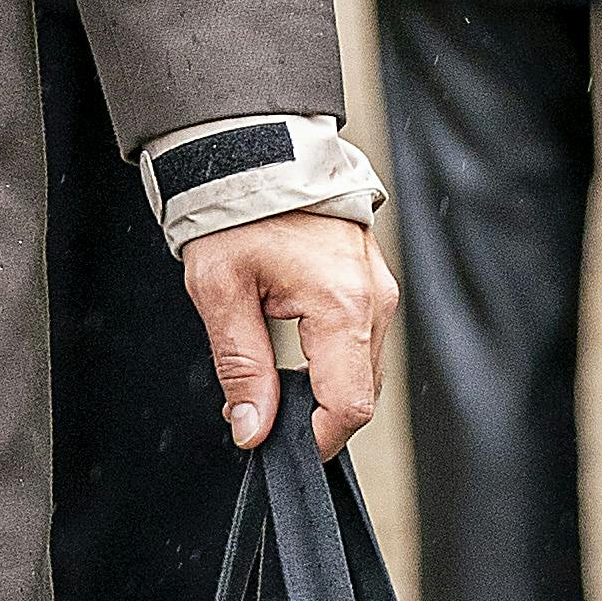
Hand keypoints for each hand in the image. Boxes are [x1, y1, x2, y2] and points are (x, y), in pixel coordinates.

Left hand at [181, 207, 396, 460]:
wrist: (255, 154)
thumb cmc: (237, 213)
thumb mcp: (221, 292)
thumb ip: (241, 366)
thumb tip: (252, 430)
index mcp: (342, 305)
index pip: (348, 405)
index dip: (316, 439)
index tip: (278, 446)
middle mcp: (375, 300)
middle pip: (360, 393)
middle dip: (315, 416)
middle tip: (260, 413)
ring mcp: (381, 289)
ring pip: (363, 370)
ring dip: (323, 388)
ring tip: (271, 380)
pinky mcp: (374, 283)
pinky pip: (362, 342)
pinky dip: (332, 360)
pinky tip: (294, 354)